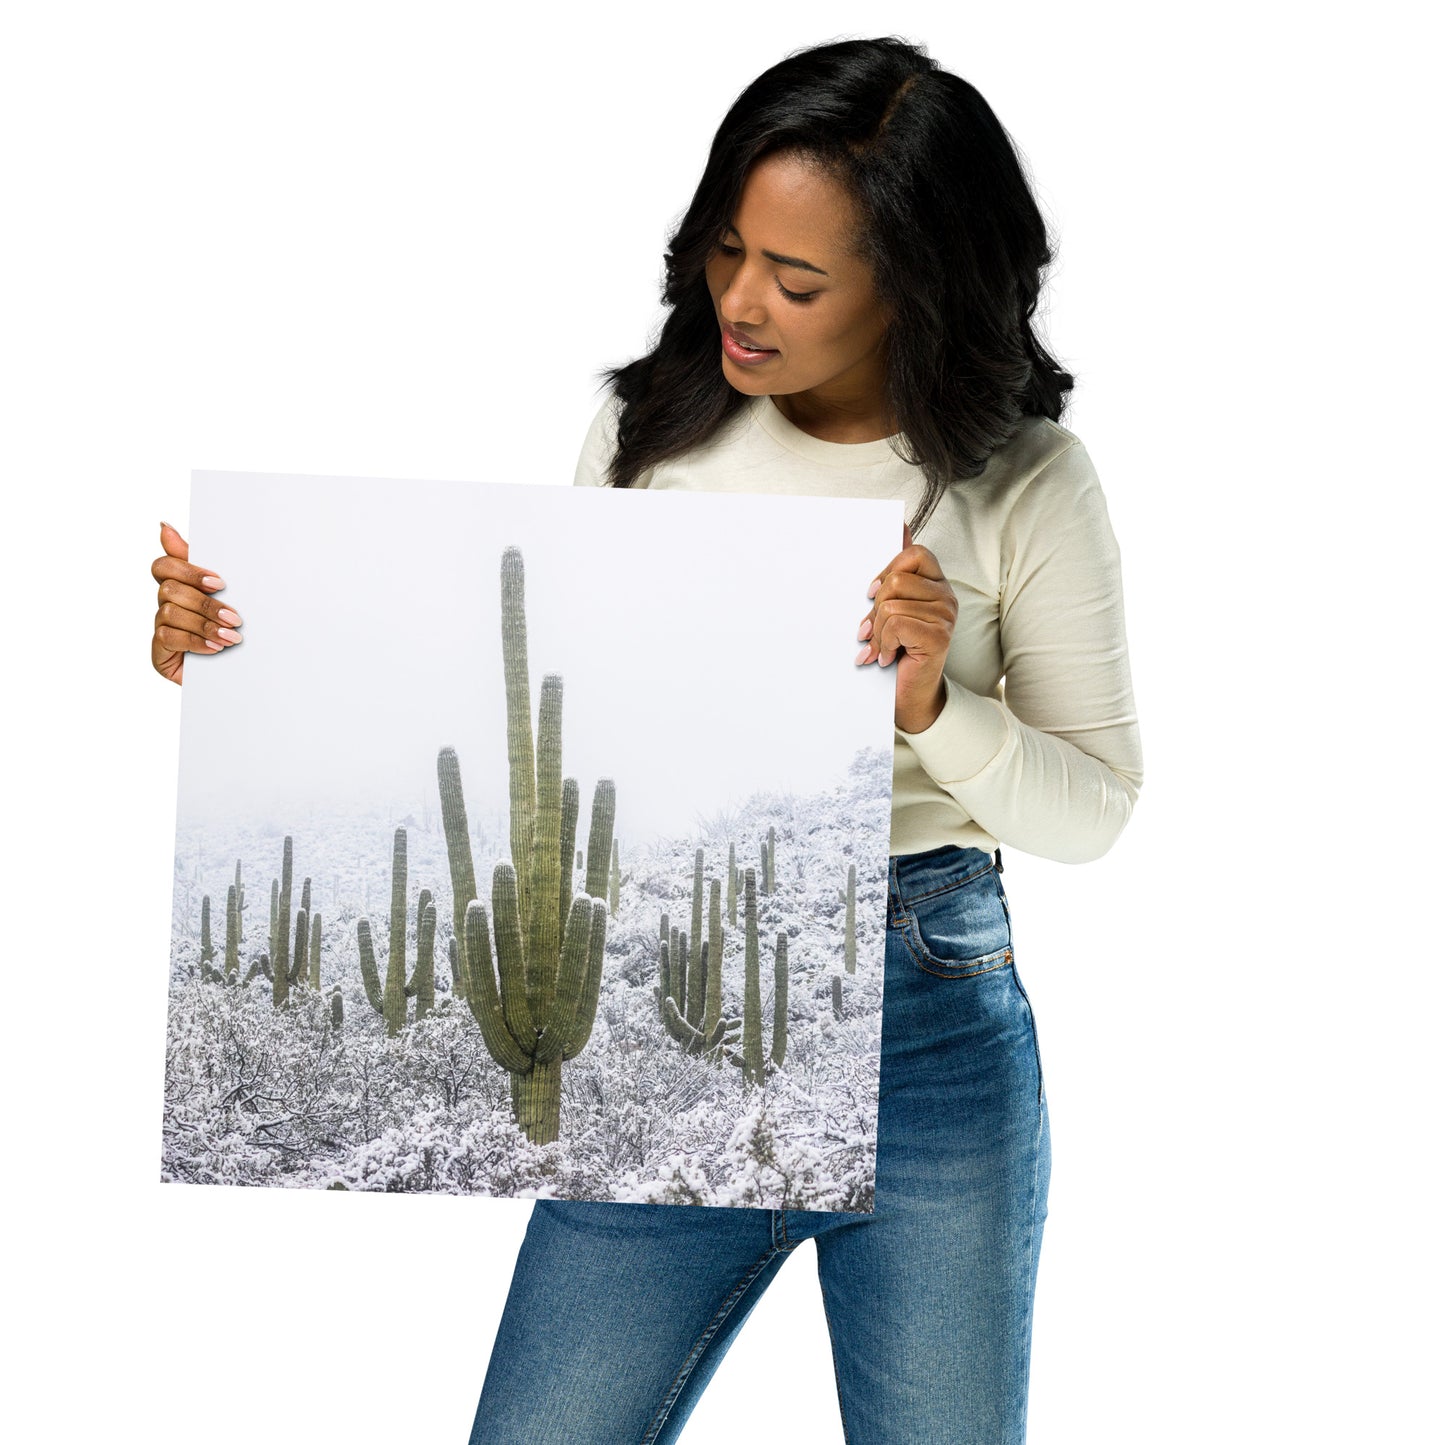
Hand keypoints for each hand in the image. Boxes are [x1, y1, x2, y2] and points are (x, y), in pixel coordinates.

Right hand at [150, 522, 241, 683]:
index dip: (188, 570)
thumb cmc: (232, 629)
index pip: (164, 566)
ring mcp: (161, 628)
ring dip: (204, 624)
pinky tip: (215, 648)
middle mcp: (165, 605)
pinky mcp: (159, 652)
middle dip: (205, 603)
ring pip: (170, 613)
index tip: (219, 582)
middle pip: (170, 589)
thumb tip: (164, 526)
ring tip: (232, 637)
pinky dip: (195, 641)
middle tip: (235, 617)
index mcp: (180, 586)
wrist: (242, 673)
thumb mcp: (227, 595)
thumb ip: (202, 565)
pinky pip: (168, 637)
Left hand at [855, 522, 956, 732]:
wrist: (910, 695)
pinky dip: (883, 643)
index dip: (887, 570)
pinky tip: (886, 657)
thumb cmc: (898, 650)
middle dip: (875, 608)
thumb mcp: (892, 608)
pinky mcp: (939, 635)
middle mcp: (946, 596)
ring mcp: (946, 615)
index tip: (871, 595)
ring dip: (877, 631)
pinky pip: (896, 623)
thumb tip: (900, 525)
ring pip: (892, 604)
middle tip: (871, 630)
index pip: (914, 553)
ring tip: (880, 648)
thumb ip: (896, 571)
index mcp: (936, 584)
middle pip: (897, 579)